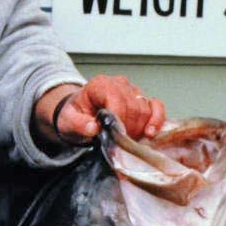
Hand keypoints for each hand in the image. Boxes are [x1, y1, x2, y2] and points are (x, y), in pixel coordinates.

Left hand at [35, 76, 166, 146]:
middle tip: (121, 142)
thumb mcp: (68, 120)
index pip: (117, 99)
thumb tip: (93, 128)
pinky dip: (157, 120)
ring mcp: (132, 90)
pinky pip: (157, 106)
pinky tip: (150, 132)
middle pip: (134, 106)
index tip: (116, 135)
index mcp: (100, 85)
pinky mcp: (142, 99)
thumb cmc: (75, 114)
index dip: (120, 119)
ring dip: (140, 128)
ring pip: (146, 109)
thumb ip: (78, 124)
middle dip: (129, 128)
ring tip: (128, 139)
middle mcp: (119, 84)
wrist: (79, 112)